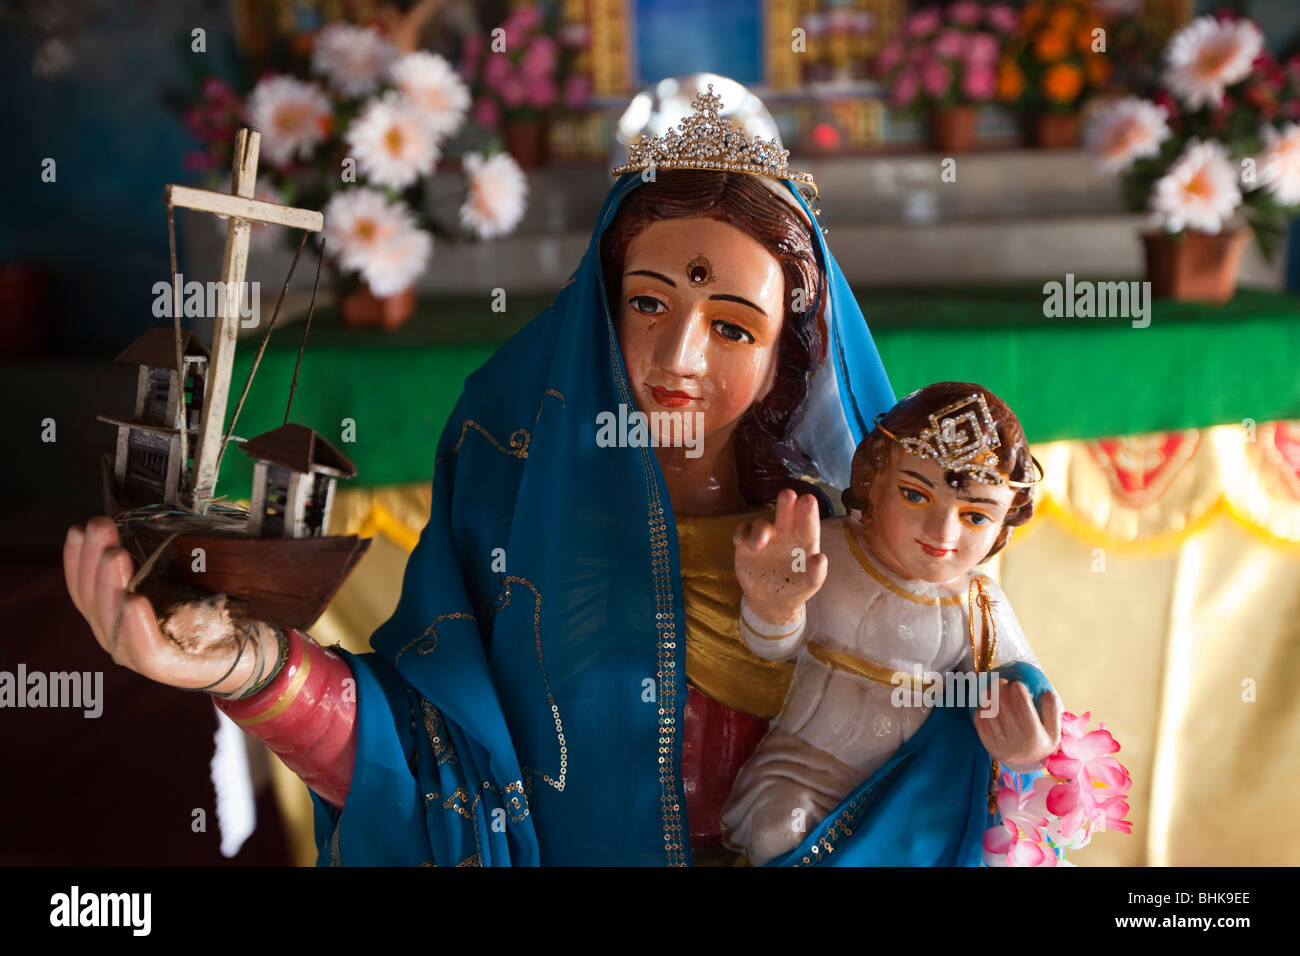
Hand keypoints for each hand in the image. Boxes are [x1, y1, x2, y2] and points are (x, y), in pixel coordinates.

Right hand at [63, 517, 279, 696]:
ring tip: (114, 555)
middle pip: (95, 600)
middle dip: (93, 561)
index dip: (79, 559)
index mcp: (120, 613)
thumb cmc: (217, 607)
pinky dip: (136, 626)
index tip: (81, 528)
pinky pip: (147, 650)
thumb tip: (135, 513)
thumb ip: (154, 556)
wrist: (258, 644)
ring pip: (113, 623)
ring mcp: (143, 655)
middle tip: (99, 528)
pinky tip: (134, 600)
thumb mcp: (181, 575)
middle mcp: (124, 635)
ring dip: (110, 586)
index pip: (87, 587)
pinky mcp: (171, 668)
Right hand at [733, 489, 827, 626]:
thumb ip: (816, 573)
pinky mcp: (747, 544)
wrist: (771, 601)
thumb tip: (821, 558)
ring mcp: (766, 538)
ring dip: (760, 530)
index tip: (808, 500)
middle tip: (788, 494)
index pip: (807, 525)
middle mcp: (785, 535)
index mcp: (803, 542)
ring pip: (762, 524)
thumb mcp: (809, 585)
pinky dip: (741, 534)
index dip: (808, 513)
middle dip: (786, 504)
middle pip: (786, 515)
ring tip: (757, 545)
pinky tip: (739, 542)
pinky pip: (743, 531)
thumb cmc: (795, 588)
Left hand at [975, 679, 1062, 770]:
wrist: (1024, 763)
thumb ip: (1053, 712)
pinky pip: (980, 721)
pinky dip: (981, 709)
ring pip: (990, 712)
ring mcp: (1000, 742)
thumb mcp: (1054, 730)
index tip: (1017, 683)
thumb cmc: (1040, 741)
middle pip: (1004, 707)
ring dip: (989, 697)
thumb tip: (1047, 693)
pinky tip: (986, 704)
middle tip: (1001, 682)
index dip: (1018, 692)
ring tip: (992, 689)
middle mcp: (1015, 739)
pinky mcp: (988, 743)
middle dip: (1001, 690)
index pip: (1023, 706)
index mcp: (1033, 735)